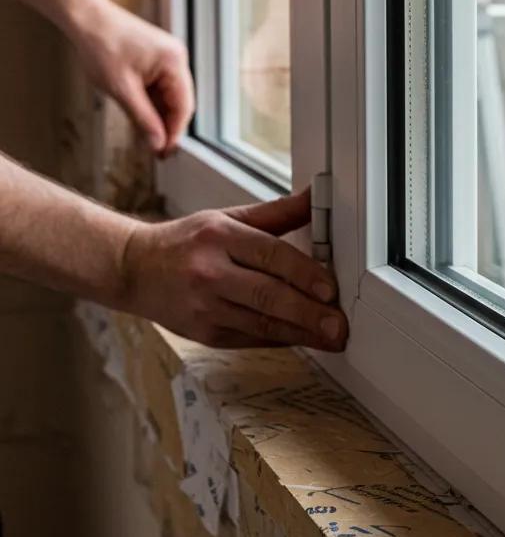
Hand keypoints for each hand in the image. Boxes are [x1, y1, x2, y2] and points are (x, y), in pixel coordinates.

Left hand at [71, 0, 194, 157]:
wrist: (85, 17)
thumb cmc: (101, 45)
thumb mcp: (121, 89)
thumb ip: (143, 118)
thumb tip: (157, 143)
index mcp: (174, 62)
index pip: (184, 106)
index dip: (175, 132)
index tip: (165, 152)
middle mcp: (177, 59)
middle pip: (180, 102)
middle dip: (167, 126)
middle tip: (156, 149)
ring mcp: (168, 58)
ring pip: (169, 97)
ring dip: (158, 115)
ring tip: (145, 136)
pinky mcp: (157, 59)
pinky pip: (160, 87)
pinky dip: (151, 103)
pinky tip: (141, 116)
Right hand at [118, 188, 347, 350]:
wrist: (133, 270)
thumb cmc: (187, 242)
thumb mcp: (227, 217)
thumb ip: (275, 213)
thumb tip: (315, 196)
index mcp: (219, 236)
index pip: (270, 254)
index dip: (303, 273)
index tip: (331, 289)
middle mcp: (209, 272)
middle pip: (267, 295)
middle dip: (308, 313)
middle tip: (338, 325)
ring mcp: (204, 307)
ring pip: (261, 324)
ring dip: (301, 333)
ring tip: (331, 338)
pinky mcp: (204, 334)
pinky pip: (251, 339)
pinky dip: (280, 340)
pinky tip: (304, 339)